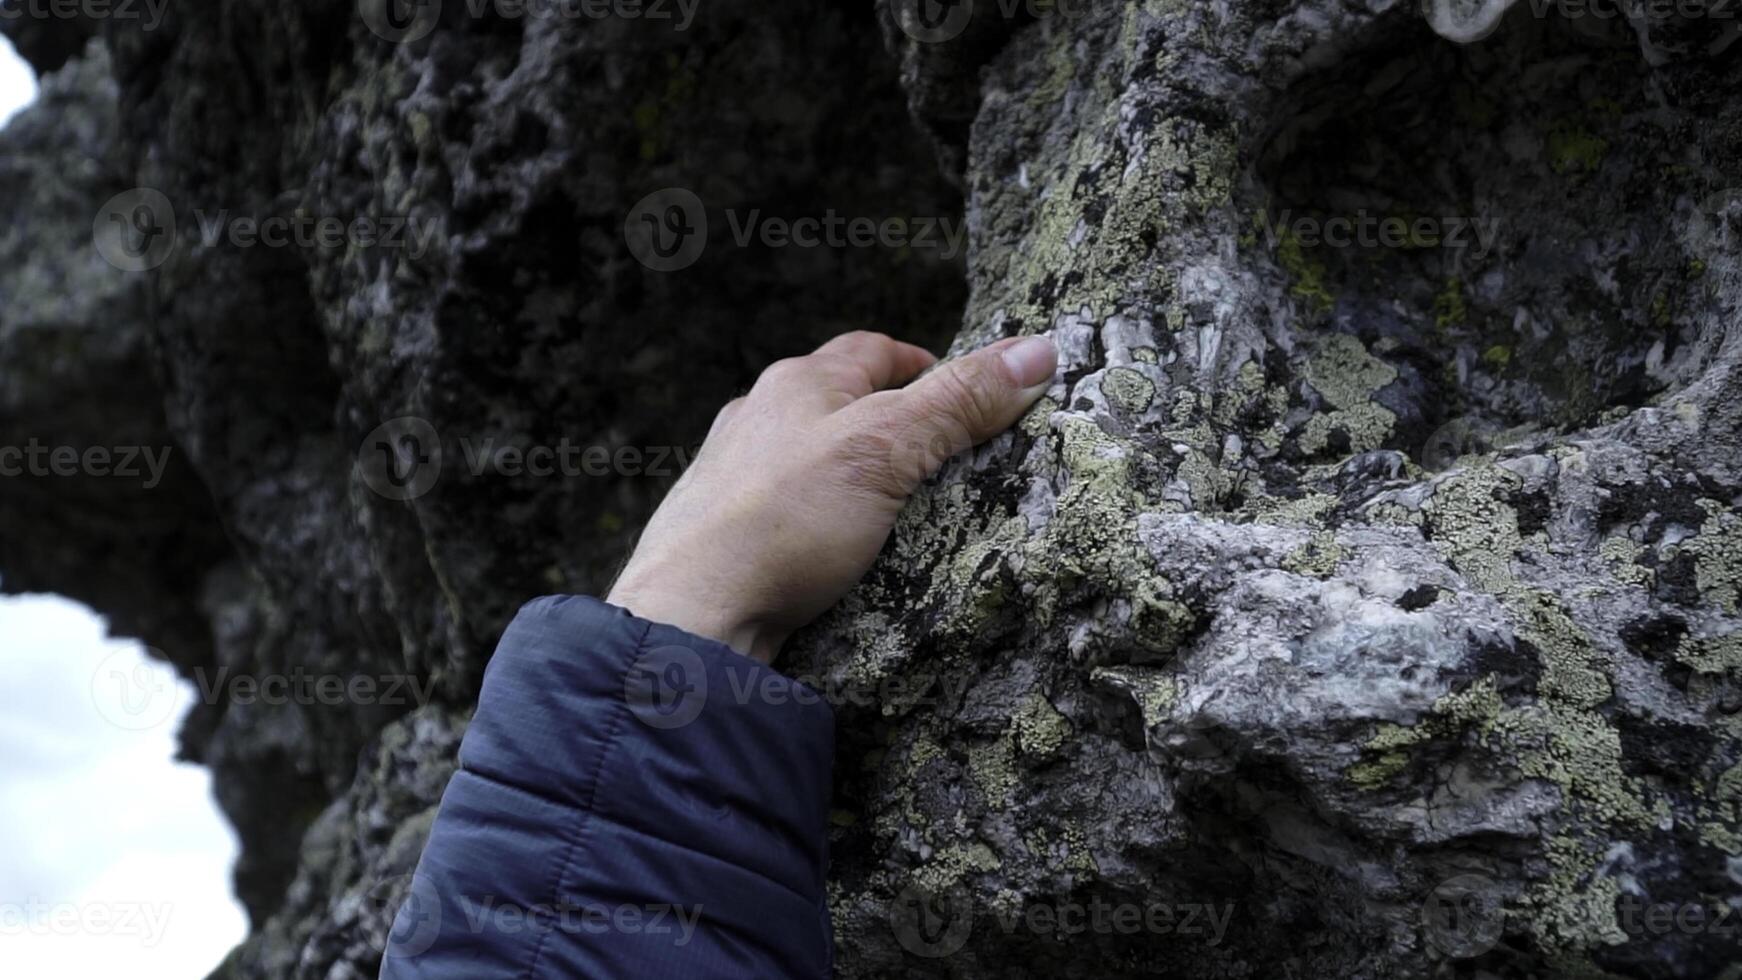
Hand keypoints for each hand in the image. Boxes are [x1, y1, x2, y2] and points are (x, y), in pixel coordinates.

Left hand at [607, 330, 1058, 662]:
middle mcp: (757, 419)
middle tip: (938, 455)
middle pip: (837, 403)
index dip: (922, 363)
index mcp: (797, 384)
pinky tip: (836, 556)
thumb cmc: (783, 520)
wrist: (693, 616)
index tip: (963, 389)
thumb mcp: (888, 450)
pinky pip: (785, 514)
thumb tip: (1036, 352)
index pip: (872, 350)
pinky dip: (818, 524)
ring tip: (895, 511)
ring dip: (849, 475)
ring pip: (807, 460)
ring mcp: (733, 478)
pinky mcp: (723, 535)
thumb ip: (958, 403)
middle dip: (887, 421)